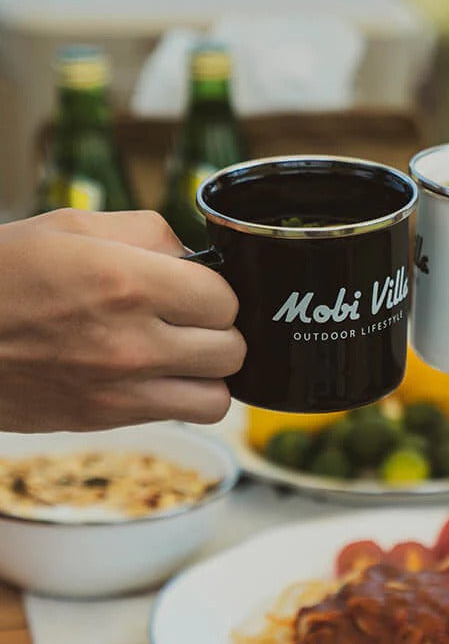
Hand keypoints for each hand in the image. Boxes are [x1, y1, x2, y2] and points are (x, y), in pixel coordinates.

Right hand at [0, 209, 245, 431]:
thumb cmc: (4, 273)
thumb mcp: (75, 225)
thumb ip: (151, 234)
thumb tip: (194, 260)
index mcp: (128, 283)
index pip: (225, 300)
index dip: (217, 292)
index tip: (197, 289)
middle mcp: (132, 342)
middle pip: (231, 350)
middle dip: (219, 331)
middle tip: (193, 320)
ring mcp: (120, 389)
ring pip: (218, 398)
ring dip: (209, 374)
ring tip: (185, 354)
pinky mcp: (105, 418)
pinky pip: (181, 418)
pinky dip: (183, 399)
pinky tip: (159, 375)